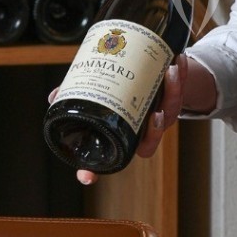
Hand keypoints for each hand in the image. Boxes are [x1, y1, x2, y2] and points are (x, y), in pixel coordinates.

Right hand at [48, 56, 193, 186]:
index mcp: (121, 135)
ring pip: (171, 112)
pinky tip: (179, 59)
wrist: (151, 77)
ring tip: (169, 72)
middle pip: (150, 140)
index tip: (86, 177)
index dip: (94, 170)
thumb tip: (54, 96)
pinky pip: (182, 89)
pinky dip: (182, 75)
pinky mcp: (175, 99)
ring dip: (173, 93)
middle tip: (156, 114)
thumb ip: (79, 95)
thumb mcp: (99, 92)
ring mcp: (161, 117)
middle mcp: (142, 131)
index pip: (109, 159)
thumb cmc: (120, 91)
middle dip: (156, 130)